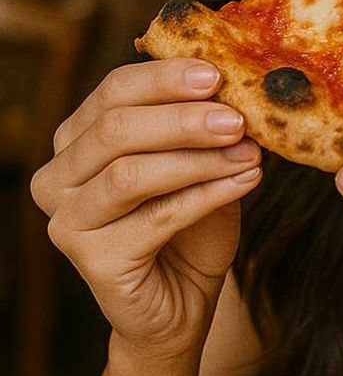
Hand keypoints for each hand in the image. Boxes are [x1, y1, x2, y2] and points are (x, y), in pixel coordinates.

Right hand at [30, 57, 262, 363]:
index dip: (164, 78)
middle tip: (237, 118)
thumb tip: (240, 85)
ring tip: (250, 154)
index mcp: (77, 139)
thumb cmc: (190, 225)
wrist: (182, 303)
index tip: (216, 72)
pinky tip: (246, 181)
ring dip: (199, 160)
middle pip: (116, 130)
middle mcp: (58, 177)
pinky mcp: (91, 261)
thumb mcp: (199, 163)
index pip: (114, 91)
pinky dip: (208, 195)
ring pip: (131, 174)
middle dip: (183, 119)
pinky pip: (156, 217)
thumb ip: (205, 126)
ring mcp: (67, 221)